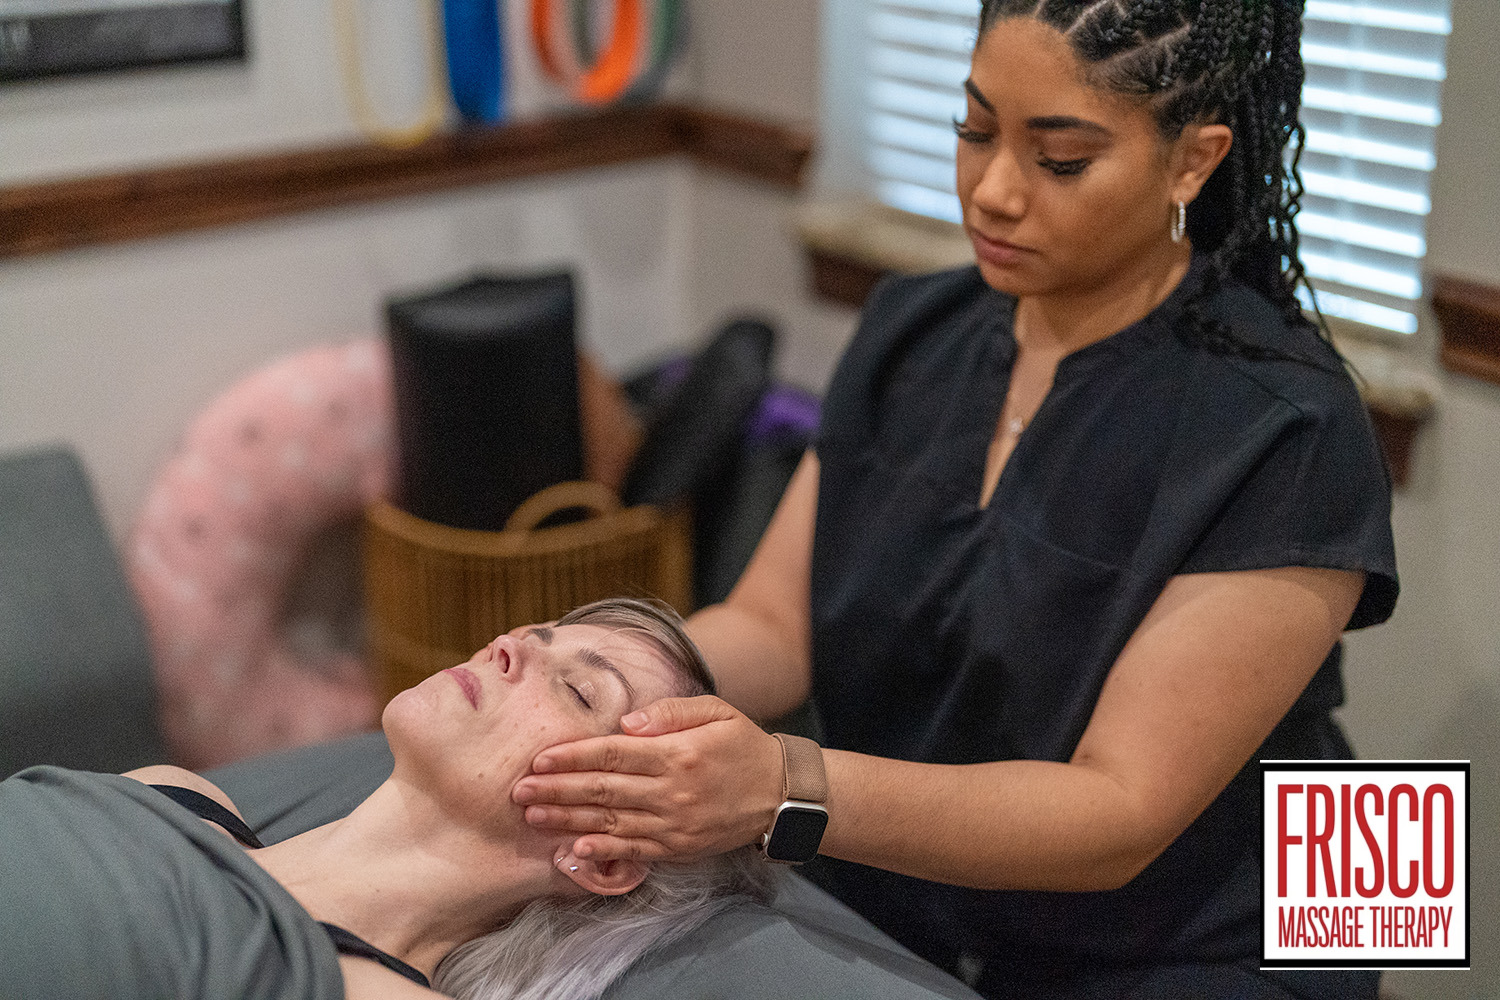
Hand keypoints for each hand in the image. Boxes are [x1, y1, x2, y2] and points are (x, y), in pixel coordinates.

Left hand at [510, 695, 784, 861]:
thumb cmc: (743, 745)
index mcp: (677, 753)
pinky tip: (572, 850)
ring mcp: (673, 825)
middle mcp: (671, 792)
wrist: (781, 793)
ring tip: (533, 818)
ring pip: (610, 823)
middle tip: (519, 792)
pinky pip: (631, 851)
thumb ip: (670, 711)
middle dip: (557, 791)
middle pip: (603, 790)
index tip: (540, 760)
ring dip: (567, 822)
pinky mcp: (677, 849)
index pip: (613, 754)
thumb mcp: (716, 711)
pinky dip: (600, 852)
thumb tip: (626, 722)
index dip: (573, 757)